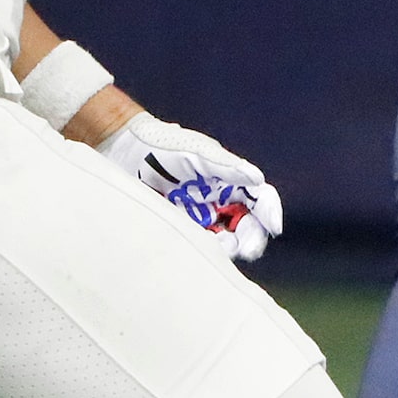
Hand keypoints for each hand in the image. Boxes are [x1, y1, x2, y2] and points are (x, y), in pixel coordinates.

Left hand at [96, 112, 284, 264]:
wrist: (124, 151)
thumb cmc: (165, 145)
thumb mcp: (199, 153)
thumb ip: (228, 167)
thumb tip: (258, 179)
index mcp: (229, 180)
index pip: (259, 198)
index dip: (270, 212)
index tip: (272, 227)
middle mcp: (219, 200)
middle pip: (247, 225)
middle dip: (252, 238)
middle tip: (247, 249)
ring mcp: (200, 215)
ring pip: (227, 239)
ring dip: (230, 248)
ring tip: (221, 247)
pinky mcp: (180, 227)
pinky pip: (201, 245)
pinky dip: (207, 252)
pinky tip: (201, 250)